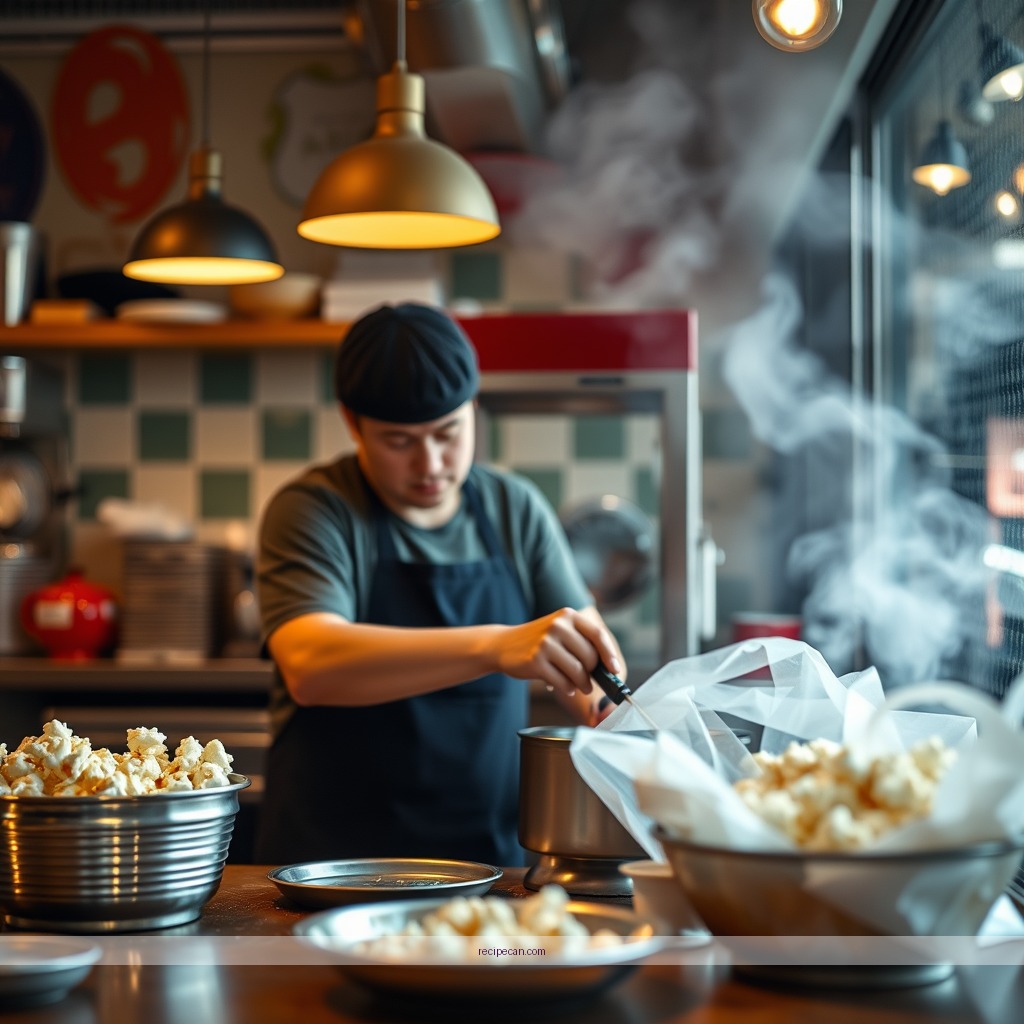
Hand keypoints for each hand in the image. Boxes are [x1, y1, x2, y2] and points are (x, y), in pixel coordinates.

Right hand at [493, 607, 622, 698]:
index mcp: (567, 616)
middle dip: (592, 674)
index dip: (609, 654)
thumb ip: (581, 643)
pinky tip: (563, 687)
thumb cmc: (538, 642)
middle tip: (589, 683)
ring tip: (580, 687)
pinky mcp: (535, 660)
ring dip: (582, 685)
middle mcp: (557, 626)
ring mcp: (545, 643)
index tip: (615, 670)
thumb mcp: (558, 631)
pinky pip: (561, 681)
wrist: (503, 644)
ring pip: (577, 671)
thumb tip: (608, 669)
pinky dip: (566, 688)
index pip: (597, 635)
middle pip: (589, 656)